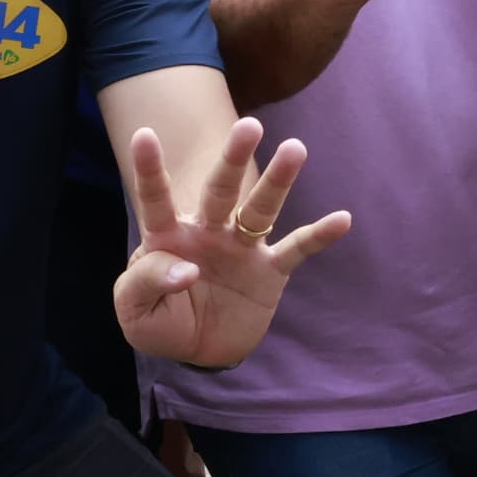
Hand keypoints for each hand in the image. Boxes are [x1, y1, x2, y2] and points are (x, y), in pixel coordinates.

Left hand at [114, 114, 351, 368]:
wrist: (199, 350)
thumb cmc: (160, 322)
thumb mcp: (134, 310)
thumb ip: (146, 282)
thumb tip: (187, 269)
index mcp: (168, 236)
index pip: (156, 198)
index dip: (149, 169)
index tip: (144, 134)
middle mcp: (208, 232)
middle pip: (221, 190)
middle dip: (233, 159)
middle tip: (249, 126)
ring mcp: (241, 248)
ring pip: (261, 209)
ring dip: (278, 181)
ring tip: (295, 148)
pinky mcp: (269, 271)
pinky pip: (296, 249)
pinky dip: (318, 235)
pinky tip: (342, 219)